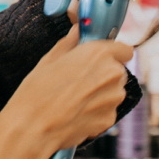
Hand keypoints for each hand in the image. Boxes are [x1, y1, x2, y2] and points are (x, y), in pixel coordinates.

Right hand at [0, 26, 133, 158]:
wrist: (33, 126)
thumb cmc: (37, 91)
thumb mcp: (50, 59)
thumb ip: (70, 43)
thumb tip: (77, 31)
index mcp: (99, 54)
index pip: (124, 50)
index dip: (114, 54)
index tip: (103, 58)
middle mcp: (113, 74)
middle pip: (119, 71)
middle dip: (105, 74)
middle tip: (81, 80)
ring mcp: (114, 98)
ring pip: (114, 92)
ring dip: (102, 94)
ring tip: (75, 99)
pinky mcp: (110, 118)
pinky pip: (108, 111)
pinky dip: (97, 111)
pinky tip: (76, 113)